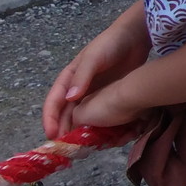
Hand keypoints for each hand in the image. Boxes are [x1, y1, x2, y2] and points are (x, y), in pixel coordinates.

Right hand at [43, 9, 150, 136]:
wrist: (135, 37)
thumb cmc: (111, 44)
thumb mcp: (94, 57)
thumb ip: (82, 76)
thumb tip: (68, 99)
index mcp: (69, 78)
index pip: (53, 101)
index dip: (50, 119)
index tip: (51, 134)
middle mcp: (78, 88)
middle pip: (66, 113)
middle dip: (63, 130)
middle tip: (66, 148)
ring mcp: (94, 93)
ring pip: (82, 116)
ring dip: (80, 130)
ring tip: (83, 146)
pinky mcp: (109, 96)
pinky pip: (100, 114)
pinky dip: (99, 125)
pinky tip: (103, 136)